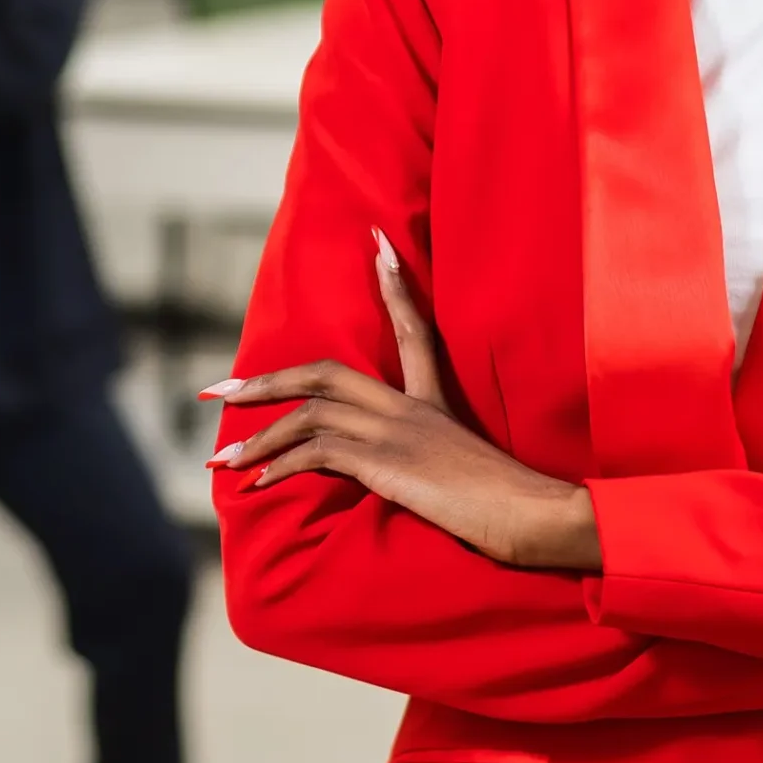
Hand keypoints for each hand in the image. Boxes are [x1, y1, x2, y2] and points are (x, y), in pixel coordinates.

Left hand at [204, 229, 600, 569]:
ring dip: (260, 436)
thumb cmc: (520, 509)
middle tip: (221, 391)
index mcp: (437, 404)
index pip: (415, 329)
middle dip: (268, 381)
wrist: (541, 519)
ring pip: (310, 413)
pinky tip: (260, 486)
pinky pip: (318, 452)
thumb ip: (442, 465)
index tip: (377, 243)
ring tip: (224, 459)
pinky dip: (281, 466)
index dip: (395, 285)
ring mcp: (399, 431)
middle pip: (326, 373)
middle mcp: (413, 408)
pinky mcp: (389, 461)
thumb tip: (415, 479)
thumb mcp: (474, 474)